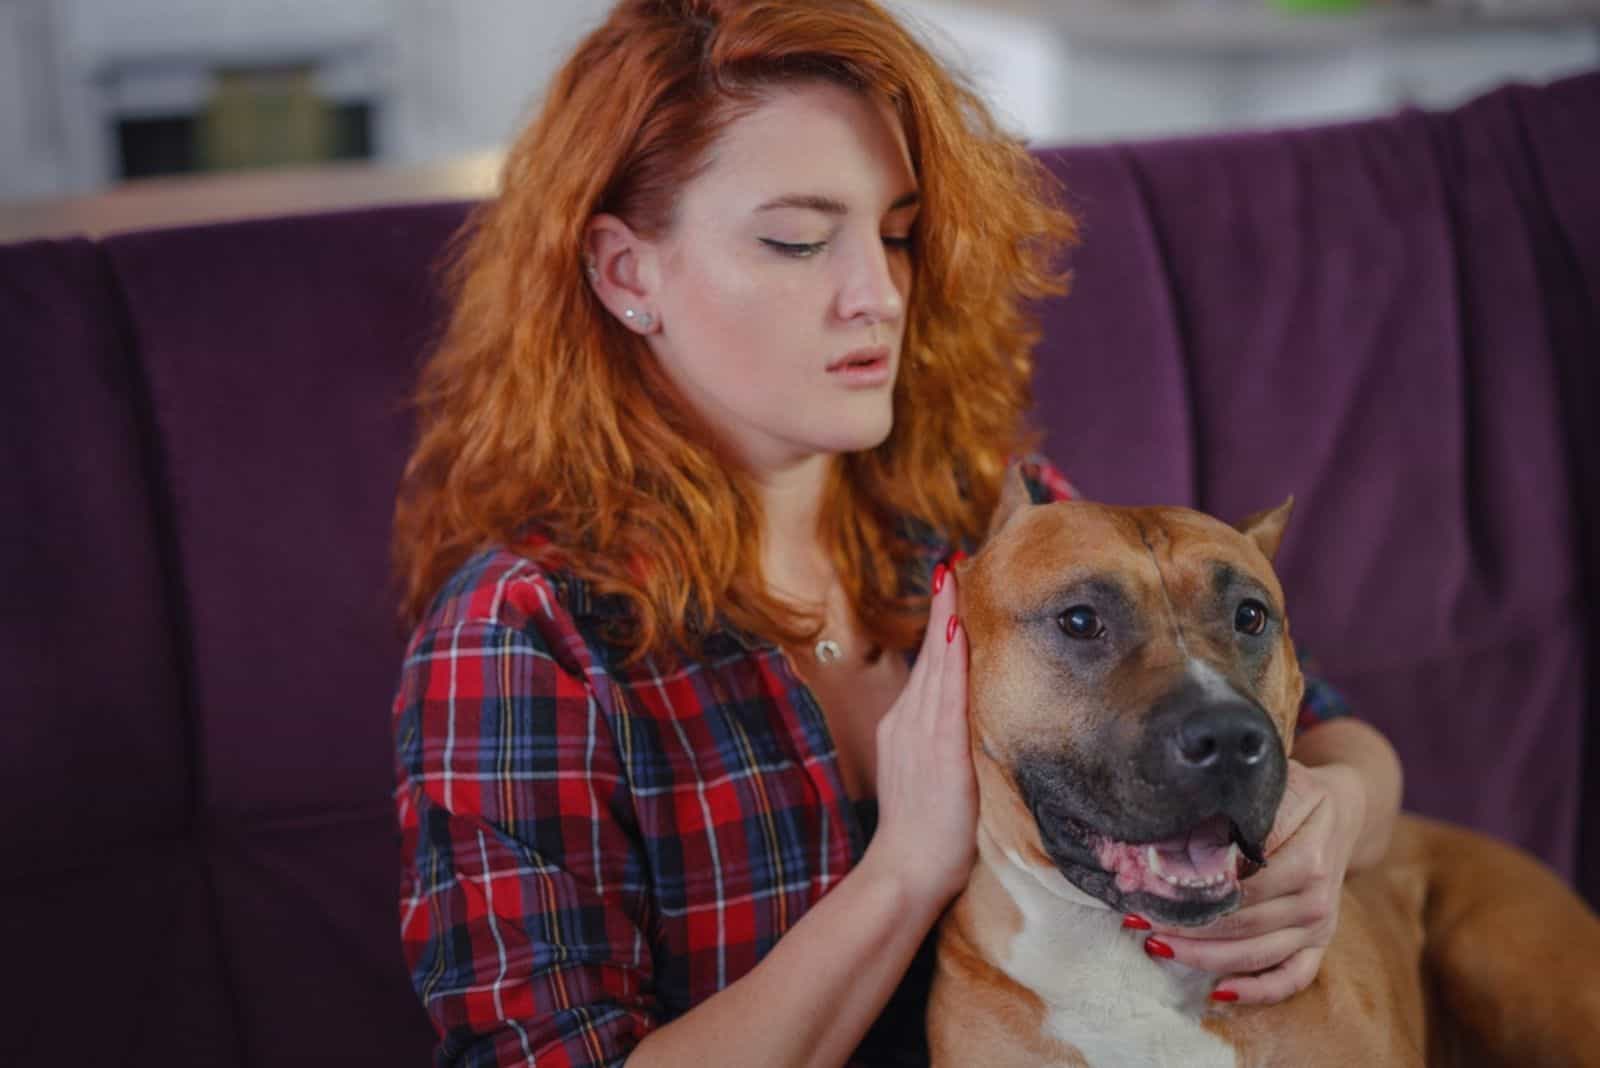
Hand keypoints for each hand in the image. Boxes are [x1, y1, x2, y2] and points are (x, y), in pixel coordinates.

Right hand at [859, 559, 976, 913]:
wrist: (904, 871)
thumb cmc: (922, 835)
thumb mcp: (924, 777)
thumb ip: (939, 744)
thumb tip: (964, 722)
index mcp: (905, 726)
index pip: (929, 666)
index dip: (940, 626)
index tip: (951, 585)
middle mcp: (907, 721)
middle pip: (930, 655)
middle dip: (944, 608)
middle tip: (955, 562)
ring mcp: (920, 733)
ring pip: (937, 665)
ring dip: (947, 620)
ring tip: (955, 578)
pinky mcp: (938, 748)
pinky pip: (947, 693)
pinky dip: (951, 658)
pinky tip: (957, 630)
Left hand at [1144, 758, 1366, 1004]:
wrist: (1342, 811)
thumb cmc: (1295, 795)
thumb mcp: (1269, 789)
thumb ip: (1231, 816)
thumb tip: (1175, 841)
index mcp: (1307, 859)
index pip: (1240, 888)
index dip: (1190, 894)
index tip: (1148, 892)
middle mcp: (1316, 899)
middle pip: (1242, 926)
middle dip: (1185, 927)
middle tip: (1138, 921)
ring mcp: (1320, 926)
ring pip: (1256, 955)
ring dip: (1202, 957)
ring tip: (1157, 946)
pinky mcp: (1319, 943)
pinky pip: (1292, 977)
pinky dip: (1257, 992)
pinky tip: (1218, 993)